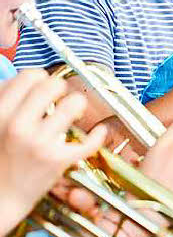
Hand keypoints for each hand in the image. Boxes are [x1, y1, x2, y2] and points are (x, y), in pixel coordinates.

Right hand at [0, 71, 105, 235]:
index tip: (43, 88)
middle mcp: (19, 126)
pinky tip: (98, 132)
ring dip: (77, 106)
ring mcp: (40, 143)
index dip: (40, 79)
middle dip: (60, 89)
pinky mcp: (57, 161)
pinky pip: (89, 140)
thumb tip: (31, 79)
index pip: (30, 76)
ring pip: (74, 104)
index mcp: (0, 113)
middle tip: (59, 100)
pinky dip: (98, 135)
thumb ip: (7, 98)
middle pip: (54, 84)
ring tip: (73, 114)